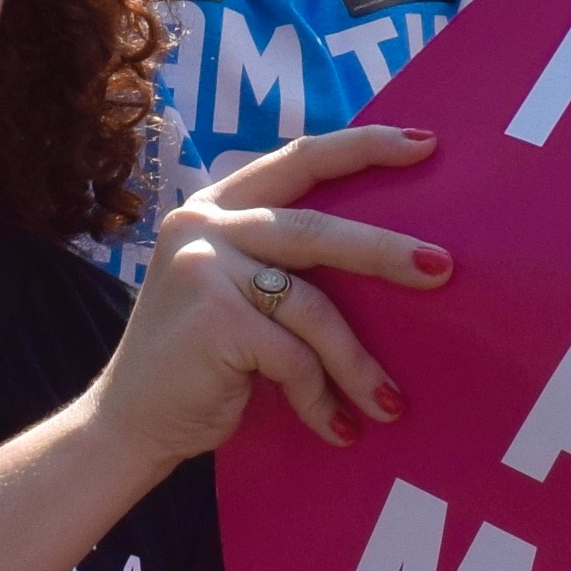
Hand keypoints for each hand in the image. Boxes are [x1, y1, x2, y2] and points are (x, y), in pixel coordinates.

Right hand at [100, 125, 447, 455]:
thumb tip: (394, 256)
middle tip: (443, 269)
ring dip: (358, 362)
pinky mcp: (213, 320)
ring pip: (313, 305)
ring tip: (390, 403)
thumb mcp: (237, 293)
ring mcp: (203, 269)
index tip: (425, 143)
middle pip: (315, 229)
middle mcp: (203, 226)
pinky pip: (294, 358)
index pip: (298, 160)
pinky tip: (337, 428)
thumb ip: (283, 262)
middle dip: (385, 251)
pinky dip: (321, 397)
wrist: (127, 426)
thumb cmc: (201, 363)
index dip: (363, 147)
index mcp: (215, 207)